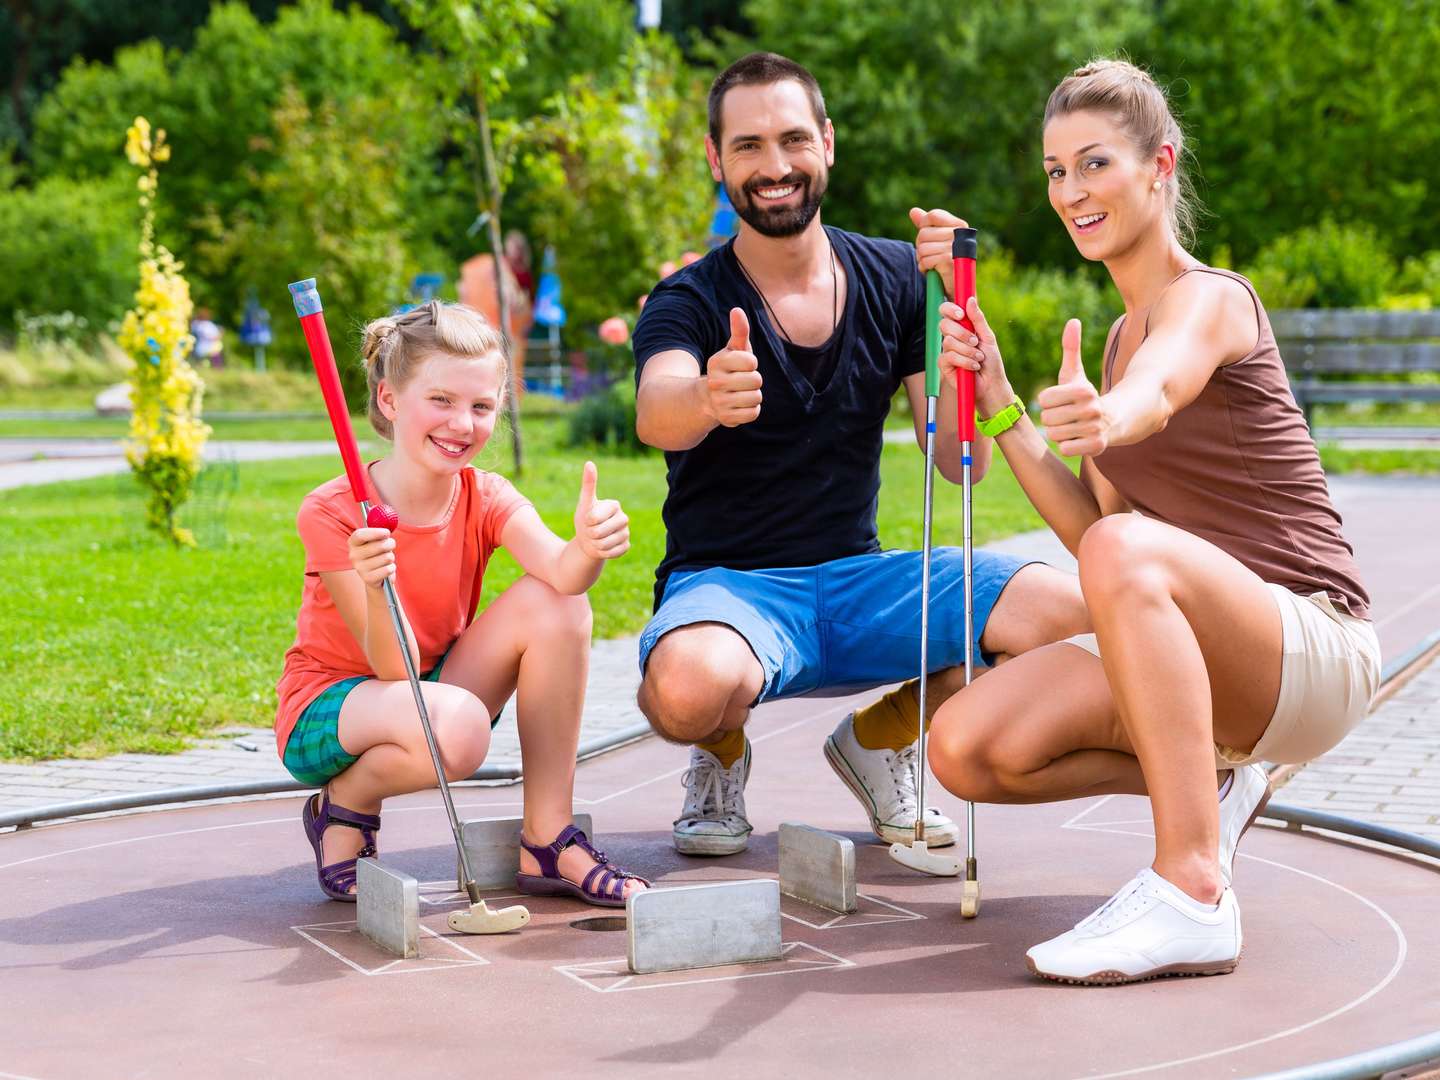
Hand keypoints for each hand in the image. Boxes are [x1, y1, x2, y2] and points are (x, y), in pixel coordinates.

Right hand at [348, 525, 395, 588]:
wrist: (376, 577)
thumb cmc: (378, 553)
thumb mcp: (377, 539)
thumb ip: (379, 527)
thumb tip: (384, 513)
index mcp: (353, 542)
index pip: (360, 535)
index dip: (375, 532)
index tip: (387, 532)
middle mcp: (353, 555)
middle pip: (378, 546)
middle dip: (390, 544)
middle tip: (390, 545)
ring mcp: (359, 568)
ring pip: (386, 557)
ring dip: (391, 557)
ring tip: (385, 559)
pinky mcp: (368, 579)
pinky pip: (388, 569)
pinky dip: (391, 568)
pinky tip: (386, 569)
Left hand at [573, 461, 629, 560]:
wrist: (589, 541)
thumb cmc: (585, 519)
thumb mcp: (584, 502)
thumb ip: (588, 484)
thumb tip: (589, 462)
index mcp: (614, 505)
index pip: (594, 517)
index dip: (586, 521)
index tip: (587, 519)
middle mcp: (623, 518)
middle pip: (600, 532)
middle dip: (590, 534)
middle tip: (590, 531)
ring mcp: (626, 533)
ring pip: (605, 544)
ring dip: (595, 545)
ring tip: (595, 540)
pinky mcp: (626, 546)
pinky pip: (612, 552)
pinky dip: (603, 553)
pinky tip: (603, 547)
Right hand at [704, 308, 762, 426]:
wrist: (708, 399)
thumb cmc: (728, 369)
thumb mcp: (733, 349)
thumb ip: (739, 331)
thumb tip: (737, 310)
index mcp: (716, 362)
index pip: (751, 361)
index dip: (751, 363)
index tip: (742, 366)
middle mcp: (714, 382)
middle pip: (756, 380)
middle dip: (754, 380)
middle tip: (742, 381)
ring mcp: (719, 401)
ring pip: (756, 397)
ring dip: (753, 395)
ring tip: (741, 393)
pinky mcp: (726, 418)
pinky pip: (753, 413)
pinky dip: (751, 410)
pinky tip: (740, 406)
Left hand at [909, 206, 969, 297]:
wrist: (958, 287)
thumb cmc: (946, 262)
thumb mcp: (936, 240)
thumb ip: (926, 225)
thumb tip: (913, 211)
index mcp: (959, 225)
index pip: (933, 215)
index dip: (923, 226)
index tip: (927, 238)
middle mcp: (959, 234)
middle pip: (923, 233)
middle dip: (921, 247)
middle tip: (930, 255)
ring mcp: (955, 247)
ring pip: (922, 248)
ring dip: (922, 259)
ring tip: (932, 264)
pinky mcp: (949, 261)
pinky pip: (925, 260)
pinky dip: (924, 268)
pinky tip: (933, 270)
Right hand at [939, 295, 1015, 417]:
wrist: (991, 384)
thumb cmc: (991, 362)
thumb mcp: (988, 337)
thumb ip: (978, 319)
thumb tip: (970, 299)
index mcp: (962, 328)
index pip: (947, 311)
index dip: (950, 309)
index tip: (960, 314)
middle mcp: (952, 338)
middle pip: (944, 325)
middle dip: (962, 333)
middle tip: (975, 341)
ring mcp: (947, 351)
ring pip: (948, 342)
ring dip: (967, 351)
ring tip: (978, 358)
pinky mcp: (943, 365)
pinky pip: (948, 357)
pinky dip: (964, 361)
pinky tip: (973, 367)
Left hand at [1037, 320, 1107, 456]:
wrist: (1113, 420)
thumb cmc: (1085, 396)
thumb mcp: (1075, 373)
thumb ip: (1070, 348)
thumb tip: (1073, 321)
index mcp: (1082, 389)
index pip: (1043, 399)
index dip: (1048, 402)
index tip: (1060, 401)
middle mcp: (1091, 408)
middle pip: (1047, 419)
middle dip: (1052, 419)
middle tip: (1066, 416)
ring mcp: (1095, 428)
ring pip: (1054, 435)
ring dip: (1059, 433)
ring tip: (1072, 427)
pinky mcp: (1097, 446)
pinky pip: (1065, 449)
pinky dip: (1068, 446)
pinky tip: (1078, 438)